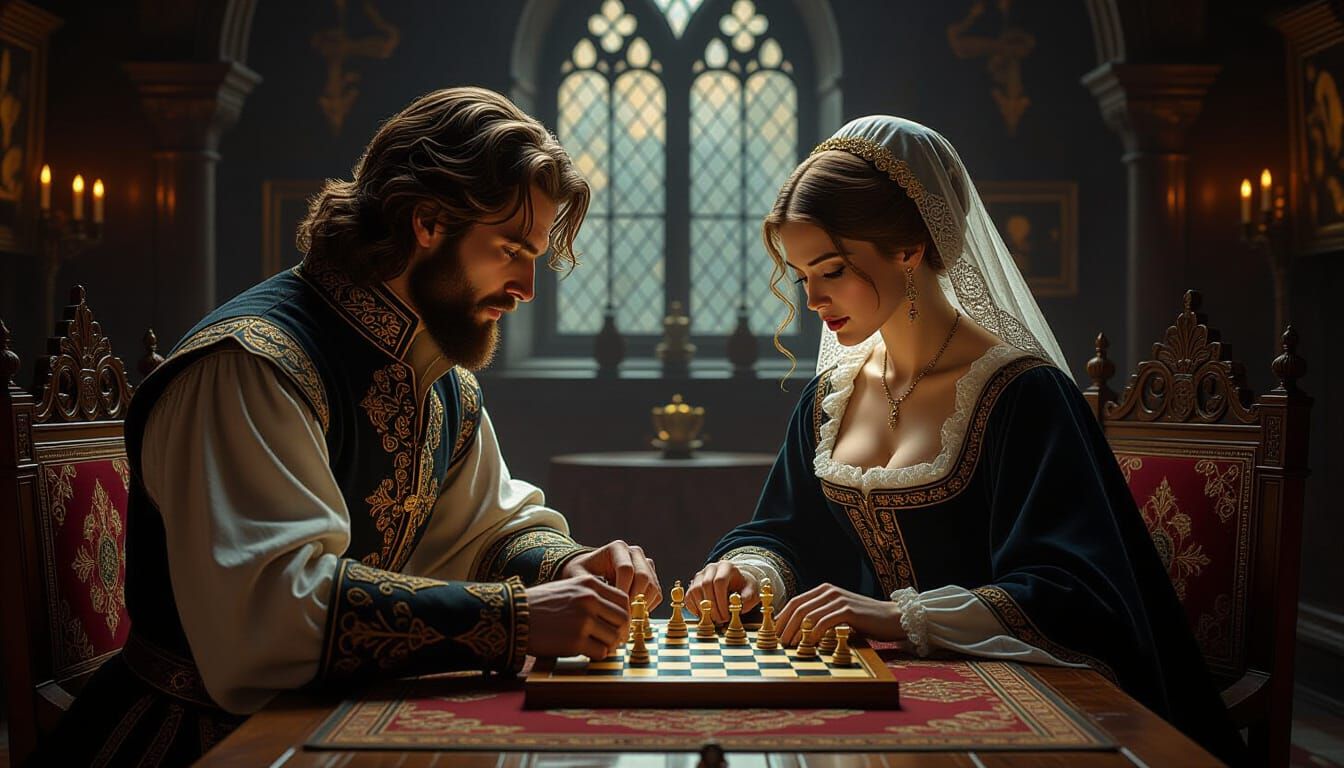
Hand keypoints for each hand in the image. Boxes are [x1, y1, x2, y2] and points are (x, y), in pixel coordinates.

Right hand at [525, 574, 629, 658]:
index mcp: (589, 584)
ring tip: (598, 646)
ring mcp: (583, 620)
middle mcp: (589, 599)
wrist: (514, 616)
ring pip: (614, 637)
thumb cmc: (540, 605)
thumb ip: (593, 596)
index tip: (620, 624)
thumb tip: (617, 615)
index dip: (625, 615)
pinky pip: (601, 652)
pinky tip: (588, 652)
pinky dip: (598, 655)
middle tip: (614, 640)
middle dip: (621, 632)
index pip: (623, 600)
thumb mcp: (569, 588)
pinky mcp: (575, 641)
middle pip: (623, 619)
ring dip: (609, 645)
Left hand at [561, 539, 662, 612]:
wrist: (589, 570)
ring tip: (626, 617)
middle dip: (633, 599)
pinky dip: (648, 606)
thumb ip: (588, 586)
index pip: (626, 569)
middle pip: (643, 576)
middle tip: (621, 616)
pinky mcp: (652, 576)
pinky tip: (632, 614)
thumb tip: (604, 603)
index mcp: (617, 548)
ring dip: (642, 605)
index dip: (622, 591)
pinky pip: (656, 593)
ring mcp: (645, 563)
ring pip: (652, 586)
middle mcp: (634, 552)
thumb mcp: (578, 575)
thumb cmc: (581, 572)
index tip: (613, 608)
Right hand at [686, 561, 759, 622]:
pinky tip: (705, 616)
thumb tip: (738, 605)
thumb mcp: (751, 592)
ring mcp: (700, 576)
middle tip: (720, 620)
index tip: (726, 614)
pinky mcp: (692, 584)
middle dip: (713, 606)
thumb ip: (747, 598)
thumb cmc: (743, 588)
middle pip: (706, 585)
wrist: (735, 583)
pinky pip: (689, 596)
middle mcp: (711, 568)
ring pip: (695, 590)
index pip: (719, 581)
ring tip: (714, 619)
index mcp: (726, 567)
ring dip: (703, 608)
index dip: (721, 600)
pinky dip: (695, 608)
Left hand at [775, 583, 906, 645]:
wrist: (892, 618)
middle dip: (785, 626)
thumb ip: (821, 617)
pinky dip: (813, 633)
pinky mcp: (848, 610)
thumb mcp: (839, 615)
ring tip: (790, 646)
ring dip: (796, 632)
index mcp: (824, 590)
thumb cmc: (864, 620)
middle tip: (779, 642)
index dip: (782, 617)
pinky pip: (824, 622)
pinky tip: (809, 643)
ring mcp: (838, 599)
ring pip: (808, 615)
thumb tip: (798, 631)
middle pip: (798, 608)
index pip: (795, 602)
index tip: (774, 633)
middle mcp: (829, 591)